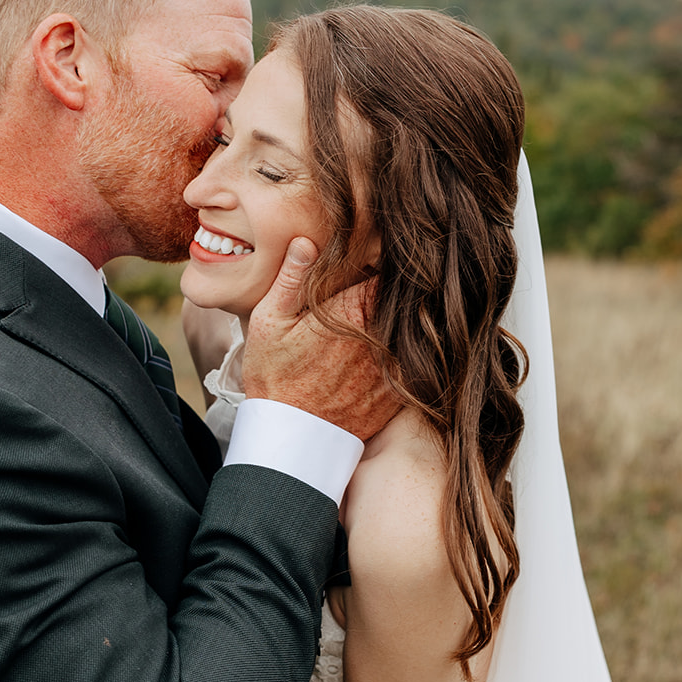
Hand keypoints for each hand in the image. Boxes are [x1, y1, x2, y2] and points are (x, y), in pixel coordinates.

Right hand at [242, 238, 397, 440]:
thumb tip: (306, 241)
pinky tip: (384, 356)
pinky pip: (413, 364)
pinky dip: (406, 356)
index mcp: (352, 312)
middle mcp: (380, 337)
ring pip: (411, 333)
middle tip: (377, 290)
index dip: (383, 264)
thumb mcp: (268, 323)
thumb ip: (291, 280)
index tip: (375, 262)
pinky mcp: (397, 393)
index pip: (387, 272)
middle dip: (395, 293)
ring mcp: (392, 366)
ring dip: (403, 325)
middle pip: (404, 302)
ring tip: (383, 324)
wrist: (290, 439)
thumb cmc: (274, 379)